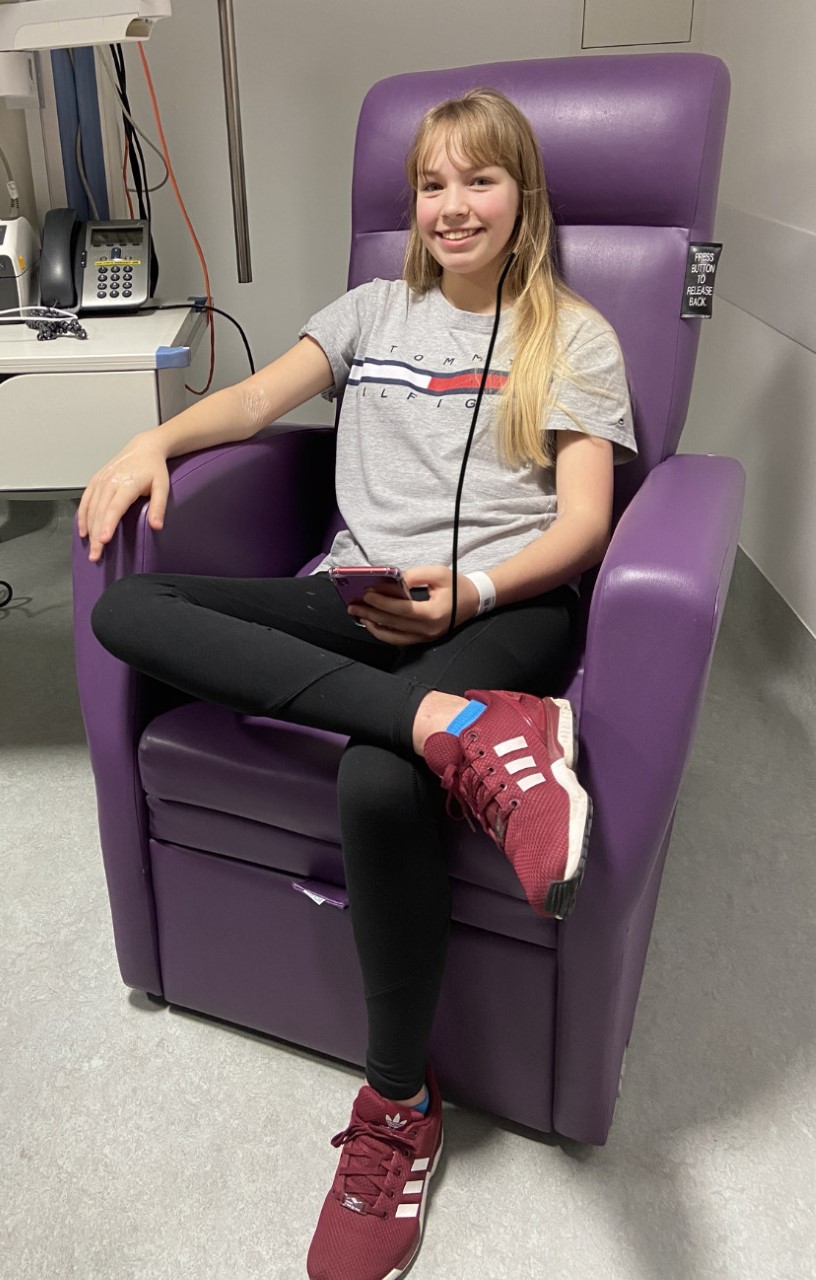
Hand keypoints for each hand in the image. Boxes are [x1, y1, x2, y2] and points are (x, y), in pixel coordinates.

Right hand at [77, 432, 169, 561]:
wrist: (144, 448)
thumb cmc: (153, 468)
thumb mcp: (162, 486)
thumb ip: (159, 507)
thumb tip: (156, 526)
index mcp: (126, 484)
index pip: (114, 508)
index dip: (107, 525)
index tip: (103, 540)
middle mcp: (110, 482)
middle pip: (99, 513)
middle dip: (96, 536)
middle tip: (95, 555)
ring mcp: (101, 481)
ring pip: (90, 508)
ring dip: (88, 530)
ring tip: (90, 548)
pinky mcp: (96, 480)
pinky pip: (85, 500)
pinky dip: (82, 516)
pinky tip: (83, 531)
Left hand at [348, 564, 479, 644]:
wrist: (474, 601)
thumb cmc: (457, 586)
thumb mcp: (437, 573)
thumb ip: (413, 576)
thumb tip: (392, 582)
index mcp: (434, 613)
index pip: (402, 609)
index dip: (382, 602)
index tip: (366, 594)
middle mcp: (429, 630)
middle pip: (394, 624)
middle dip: (371, 614)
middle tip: (353, 606)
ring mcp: (426, 638)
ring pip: (394, 637)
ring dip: (374, 626)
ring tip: (359, 616)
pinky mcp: (424, 640)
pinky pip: (399, 640)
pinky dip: (384, 633)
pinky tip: (373, 624)